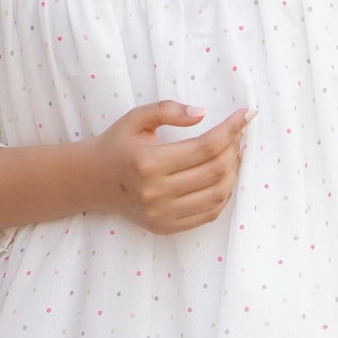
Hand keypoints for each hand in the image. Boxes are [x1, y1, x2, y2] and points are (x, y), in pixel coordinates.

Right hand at [84, 101, 249, 233]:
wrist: (92, 180)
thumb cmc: (117, 145)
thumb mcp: (136, 118)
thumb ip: (168, 110)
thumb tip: (202, 113)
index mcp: (148, 162)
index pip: (205, 145)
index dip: (231, 129)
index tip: (246, 115)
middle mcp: (155, 192)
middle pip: (215, 170)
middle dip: (234, 149)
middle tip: (237, 136)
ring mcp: (161, 213)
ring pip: (217, 194)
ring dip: (233, 173)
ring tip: (233, 156)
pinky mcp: (165, 227)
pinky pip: (208, 214)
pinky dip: (223, 195)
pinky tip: (223, 178)